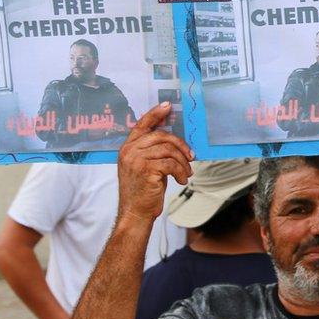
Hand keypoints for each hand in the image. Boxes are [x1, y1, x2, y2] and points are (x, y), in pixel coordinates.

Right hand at [116, 102, 193, 224]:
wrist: (135, 213)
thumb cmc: (142, 191)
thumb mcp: (143, 167)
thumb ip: (152, 152)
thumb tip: (174, 141)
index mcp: (127, 148)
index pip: (141, 125)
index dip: (155, 114)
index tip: (167, 106)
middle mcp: (129, 151)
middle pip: (161, 136)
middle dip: (181, 145)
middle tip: (191, 156)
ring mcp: (136, 159)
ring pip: (169, 150)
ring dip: (183, 162)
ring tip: (186, 173)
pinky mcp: (146, 170)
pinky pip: (171, 164)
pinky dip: (181, 172)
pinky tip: (182, 180)